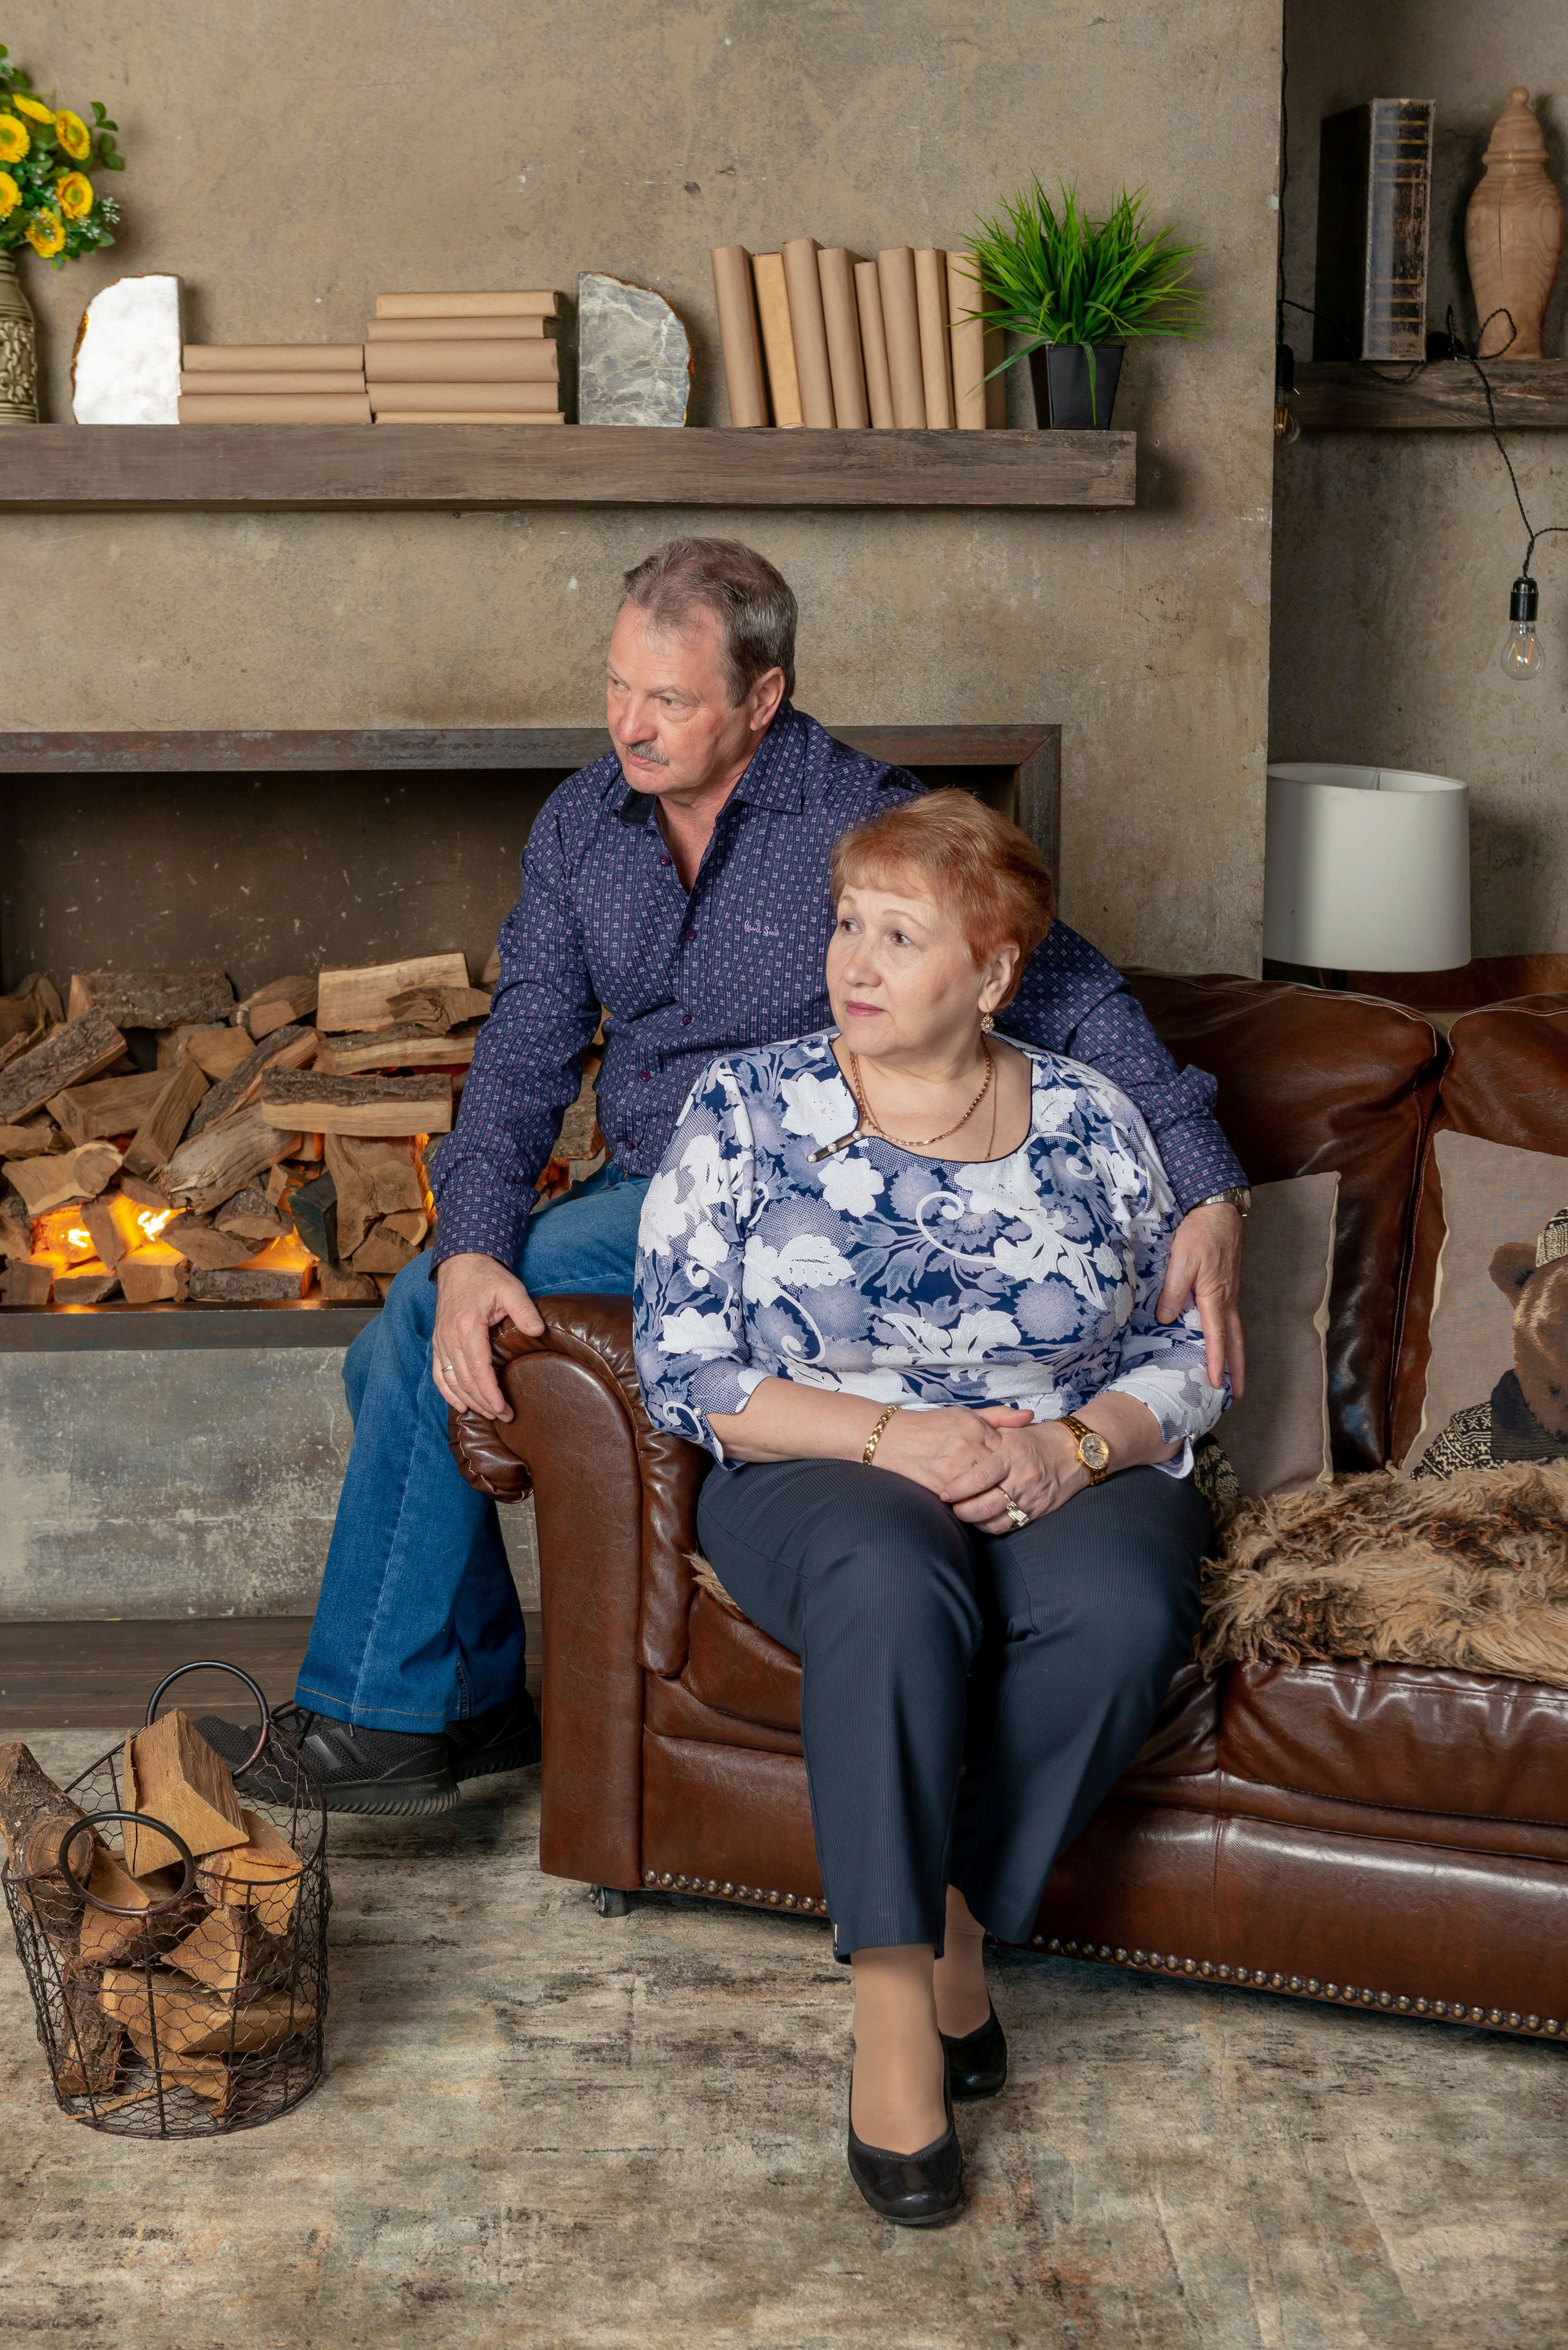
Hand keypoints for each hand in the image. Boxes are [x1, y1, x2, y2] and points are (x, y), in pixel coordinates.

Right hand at [431, 1252, 543, 1421]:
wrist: (460, 1262)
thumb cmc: (487, 1276)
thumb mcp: (511, 1288)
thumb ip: (525, 1310)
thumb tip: (538, 1332)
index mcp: (468, 1325)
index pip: (479, 1369)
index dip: (490, 1394)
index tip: (504, 1410)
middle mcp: (450, 1336)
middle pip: (465, 1380)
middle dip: (484, 1403)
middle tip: (504, 1417)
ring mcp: (441, 1340)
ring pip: (451, 1380)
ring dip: (469, 1400)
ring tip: (488, 1414)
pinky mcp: (438, 1341)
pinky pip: (439, 1373)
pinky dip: (447, 1392)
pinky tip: (461, 1405)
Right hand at [870, 1402, 1033, 1503]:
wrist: (894, 1439)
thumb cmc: (932, 1425)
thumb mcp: (966, 1414)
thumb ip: (1000, 1416)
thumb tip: (1030, 1417)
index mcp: (977, 1428)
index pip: (1009, 1449)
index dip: (1011, 1462)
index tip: (1011, 1468)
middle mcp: (969, 1447)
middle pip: (1002, 1473)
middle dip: (1007, 1482)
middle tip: (1010, 1488)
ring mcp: (957, 1469)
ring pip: (988, 1489)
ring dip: (994, 1496)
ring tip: (997, 1498)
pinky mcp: (944, 1487)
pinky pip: (969, 1500)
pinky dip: (975, 1504)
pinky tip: (977, 1503)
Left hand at [939, 1415, 1086, 1534]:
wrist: (1076, 1452)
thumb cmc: (1039, 1438)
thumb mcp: (1013, 1429)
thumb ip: (987, 1435)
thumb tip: (962, 1446)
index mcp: (1011, 1454)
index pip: (979, 1478)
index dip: (958, 1489)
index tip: (945, 1493)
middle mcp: (1021, 1478)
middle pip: (985, 1505)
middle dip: (962, 1510)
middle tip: (952, 1506)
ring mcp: (1030, 1497)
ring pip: (996, 1520)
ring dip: (975, 1521)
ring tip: (965, 1513)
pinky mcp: (1037, 1511)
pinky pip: (1010, 1525)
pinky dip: (992, 1526)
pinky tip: (983, 1519)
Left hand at [1157, 1201, 1244, 1395]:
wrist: (1218, 1210)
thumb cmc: (1199, 1234)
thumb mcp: (1181, 1260)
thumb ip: (1173, 1290)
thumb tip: (1166, 1319)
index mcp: (1215, 1296)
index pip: (1216, 1337)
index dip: (1215, 1362)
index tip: (1215, 1384)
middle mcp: (1227, 1299)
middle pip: (1235, 1341)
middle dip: (1237, 1368)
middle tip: (1238, 1393)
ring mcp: (1230, 1293)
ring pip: (1235, 1330)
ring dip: (1236, 1355)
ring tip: (1234, 1375)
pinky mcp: (1227, 1285)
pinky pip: (1231, 1318)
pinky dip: (1230, 1336)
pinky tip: (1223, 1341)